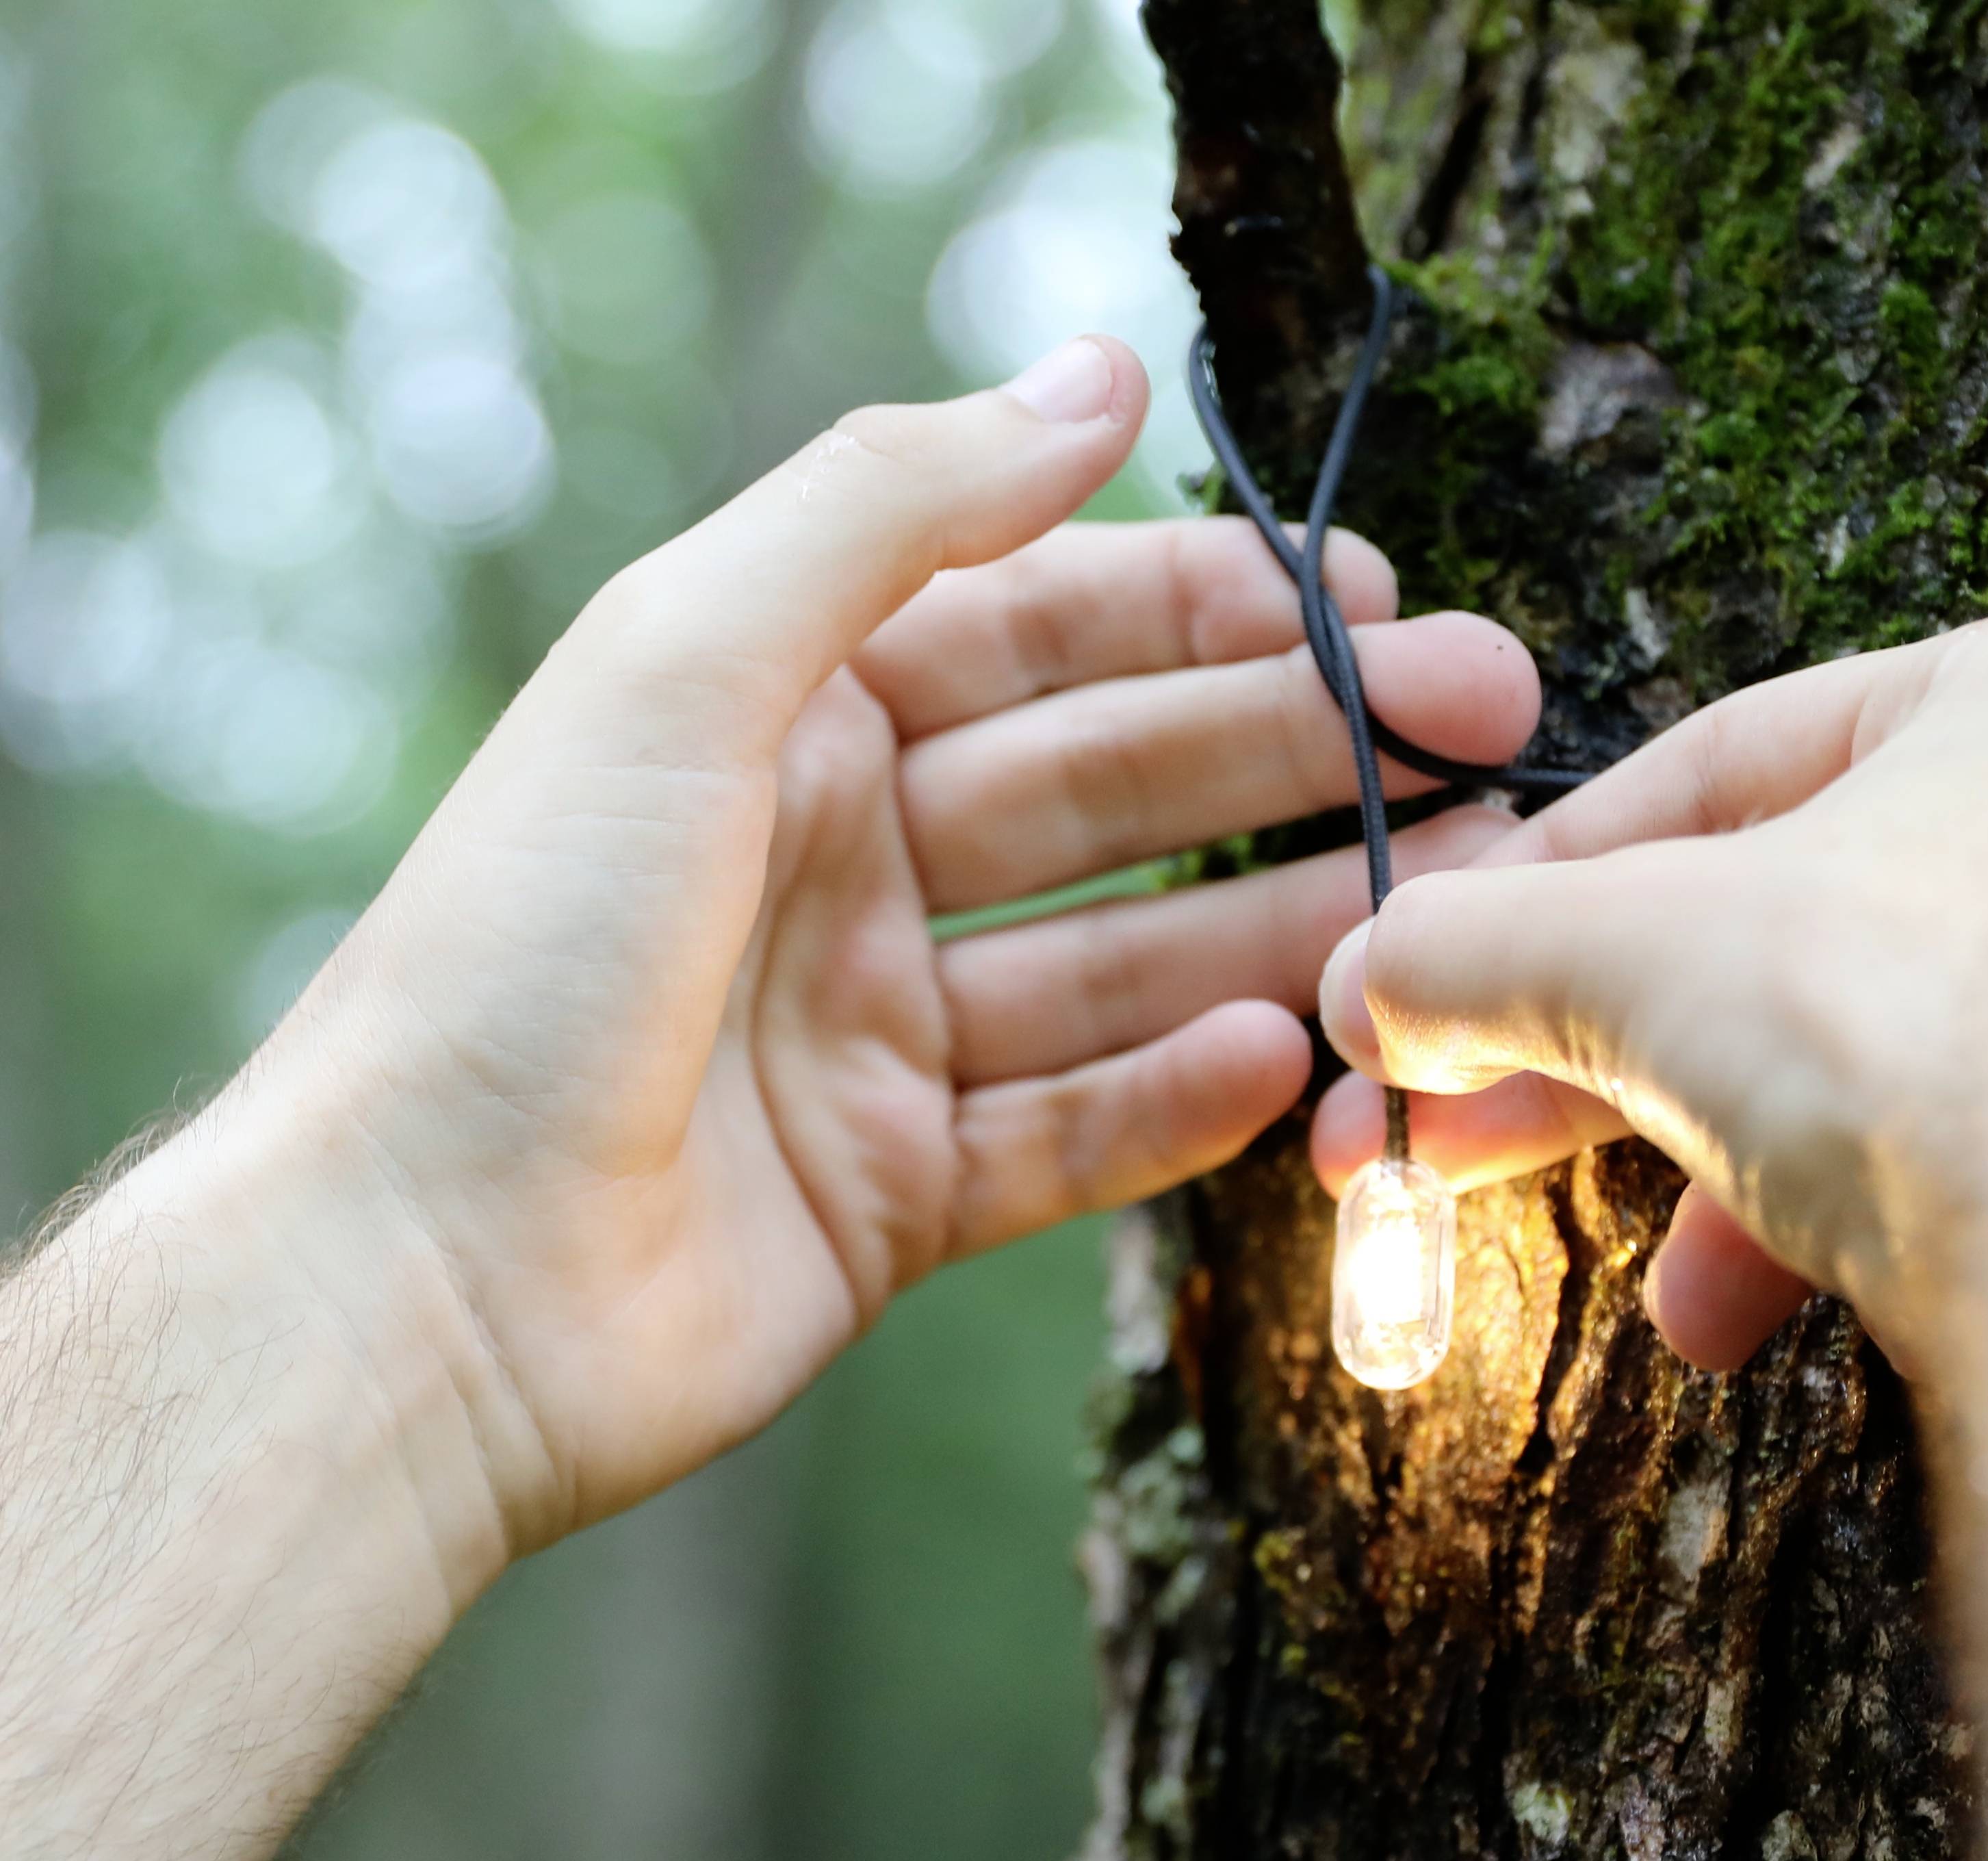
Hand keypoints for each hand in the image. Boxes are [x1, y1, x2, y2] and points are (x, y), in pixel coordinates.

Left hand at [240, 336, 1537, 1562]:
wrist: (421, 1280)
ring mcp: (873, 1042)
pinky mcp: (897, 1200)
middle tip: (1488, 746)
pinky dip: (1179, 1100)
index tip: (1382, 612)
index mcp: (780, 724)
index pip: (1039, 634)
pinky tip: (1289, 1063)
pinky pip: (1074, 1135)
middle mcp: (836, 871)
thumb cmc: (523, 951)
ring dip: (1284, 931)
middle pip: (1112, 793)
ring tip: (1443, 909)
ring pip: (1123, 967)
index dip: (1213, 614)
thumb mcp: (687, 663)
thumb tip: (1093, 375)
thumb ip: (892, 510)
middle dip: (1298, 759)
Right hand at [1310, 602, 1987, 1374]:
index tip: (1452, 977)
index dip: (1552, 883)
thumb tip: (1373, 982)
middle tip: (1497, 1142)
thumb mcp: (1635, 958)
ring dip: (1752, 1176)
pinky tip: (1794, 1318)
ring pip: (1928, 1070)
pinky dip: (1894, 1234)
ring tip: (1674, 1291)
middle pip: (1821, 939)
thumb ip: (1481, 953)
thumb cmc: (1939, 1033)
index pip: (1733, 767)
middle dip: (1635, 1061)